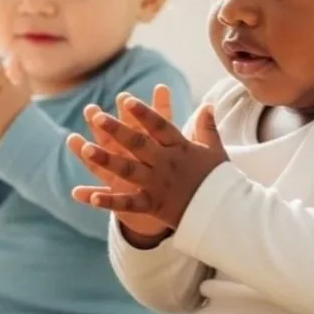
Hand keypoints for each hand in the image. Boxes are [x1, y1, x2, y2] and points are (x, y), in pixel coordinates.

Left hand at [69, 94, 227, 231]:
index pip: (160, 126)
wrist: (227, 214)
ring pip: (128, 169)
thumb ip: (206, 127)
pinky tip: (91, 197)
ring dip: (106, 159)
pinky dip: (110, 201)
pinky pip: (129, 203)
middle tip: (98, 116)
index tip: (127, 100)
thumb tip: (208, 104)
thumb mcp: (215, 151)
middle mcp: (166, 164)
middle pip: (138, 144)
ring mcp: (158, 185)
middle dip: (118, 130)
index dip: (144, 113)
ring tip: (85, 148)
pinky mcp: (153, 205)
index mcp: (180, 148)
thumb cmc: (219, 180)